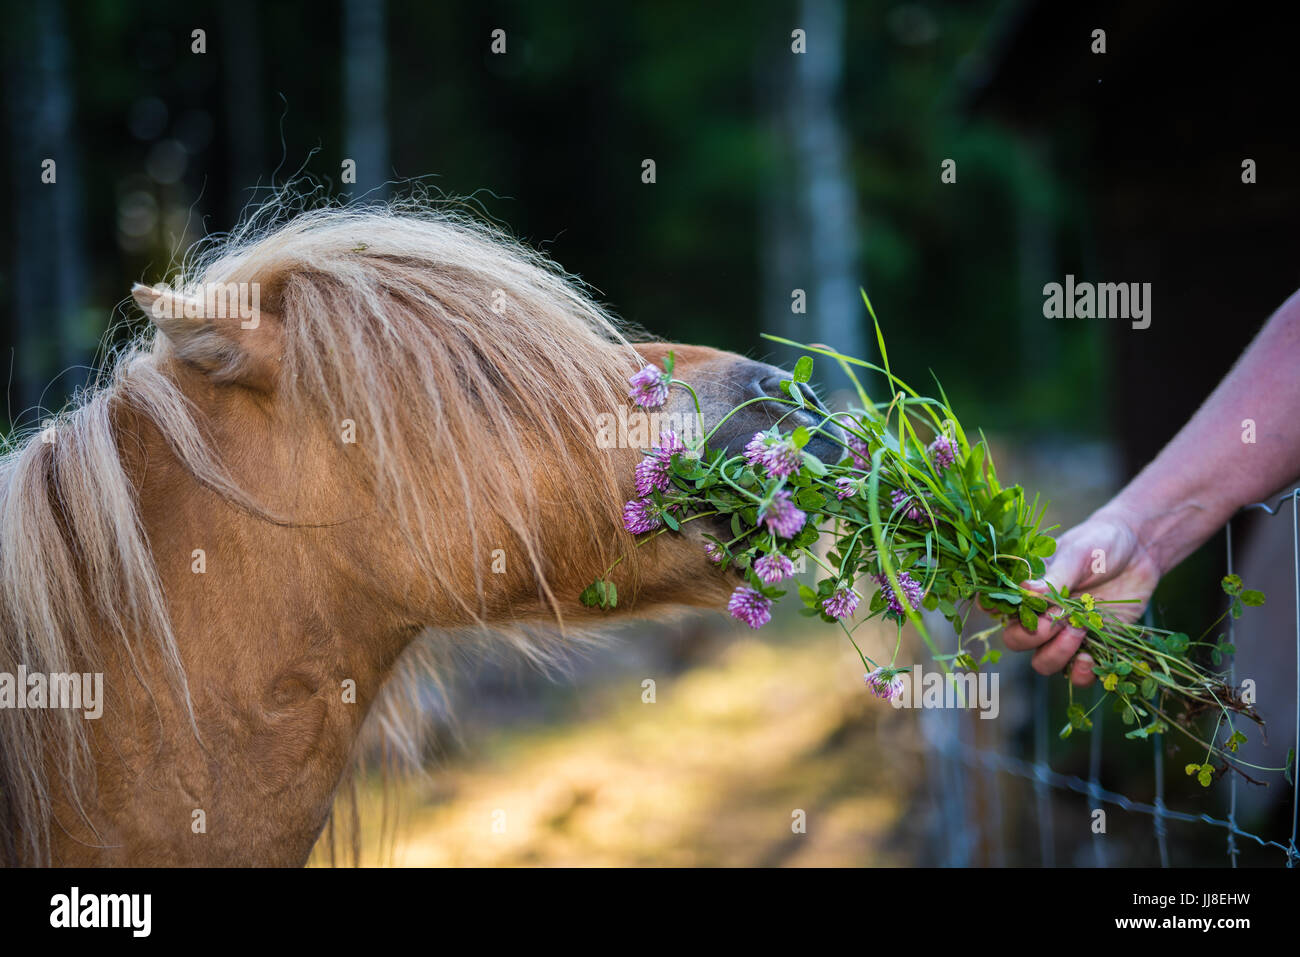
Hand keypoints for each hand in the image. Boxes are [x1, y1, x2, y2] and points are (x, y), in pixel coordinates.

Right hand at [999, 506, 1162, 685]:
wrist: (1140, 552)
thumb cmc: (1100, 544)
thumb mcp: (1077, 555)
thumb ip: (1054, 577)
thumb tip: (1025, 591)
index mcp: (1027, 588)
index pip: (997, 604)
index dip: (993, 609)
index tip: (1002, 608)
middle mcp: (1040, 614)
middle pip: (1016, 640)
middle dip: (1032, 635)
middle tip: (1057, 620)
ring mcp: (1064, 634)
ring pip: (1042, 662)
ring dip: (1056, 654)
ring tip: (1079, 631)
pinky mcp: (1090, 647)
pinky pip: (1075, 675)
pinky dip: (1079, 673)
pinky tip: (1089, 659)